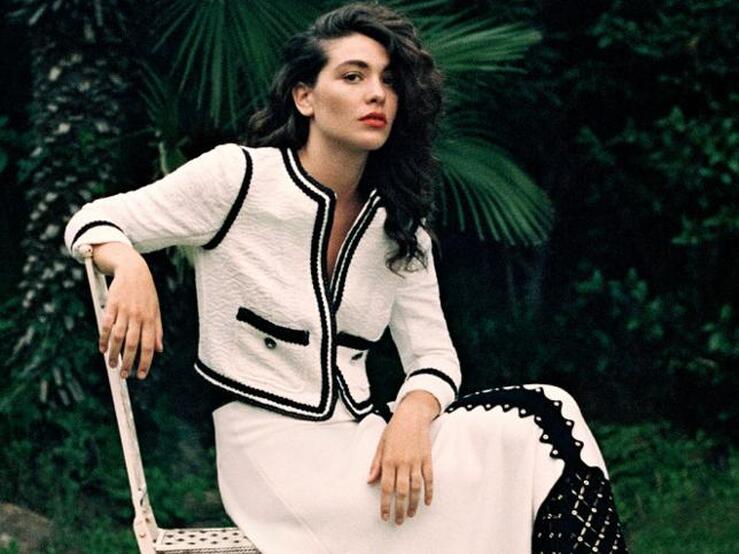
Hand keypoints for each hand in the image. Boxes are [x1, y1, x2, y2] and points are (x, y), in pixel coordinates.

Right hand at [98, 255, 163, 379]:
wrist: (133, 270)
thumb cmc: (146, 293)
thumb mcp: (156, 310)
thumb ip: (157, 330)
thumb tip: (159, 349)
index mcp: (150, 319)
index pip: (148, 346)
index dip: (145, 362)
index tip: (141, 375)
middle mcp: (138, 316)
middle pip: (131, 344)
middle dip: (127, 362)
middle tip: (124, 375)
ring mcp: (124, 311)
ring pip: (118, 337)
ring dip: (114, 353)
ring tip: (112, 364)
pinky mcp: (111, 305)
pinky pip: (106, 325)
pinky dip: (104, 338)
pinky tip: (103, 349)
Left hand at [366, 391, 438, 524]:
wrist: (412, 415)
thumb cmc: (394, 429)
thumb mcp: (381, 444)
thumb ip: (376, 464)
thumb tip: (369, 481)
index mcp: (389, 460)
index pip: (386, 487)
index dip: (385, 504)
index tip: (384, 516)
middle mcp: (403, 463)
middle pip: (402, 492)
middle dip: (400, 509)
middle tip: (398, 521)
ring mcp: (417, 461)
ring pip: (416, 488)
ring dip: (414, 504)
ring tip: (411, 515)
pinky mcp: (427, 459)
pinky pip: (429, 479)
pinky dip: (429, 492)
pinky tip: (426, 503)